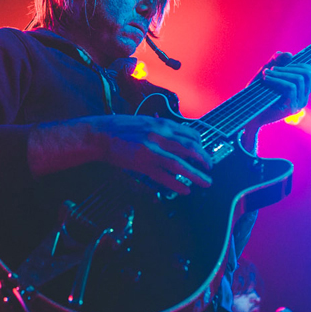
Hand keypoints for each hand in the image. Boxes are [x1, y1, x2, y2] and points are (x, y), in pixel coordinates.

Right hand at [84, 115, 211, 195]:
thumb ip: (161, 128)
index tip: (204, 151)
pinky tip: (185, 190)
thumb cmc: (121, 128)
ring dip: (196, 174)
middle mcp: (159, 135)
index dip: (201, 144)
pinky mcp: (142, 164)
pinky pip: (163, 176)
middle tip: (210, 168)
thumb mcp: (145, 121)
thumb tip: (176, 137)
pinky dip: (176, 184)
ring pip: (180, 164)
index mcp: (161, 123)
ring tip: (206, 182)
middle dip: (204, 159)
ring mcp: (151, 150)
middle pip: (190, 148)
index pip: (190, 133)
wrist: (100, 134)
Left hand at [249, 52, 310, 127]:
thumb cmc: (257, 94)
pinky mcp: (291, 108)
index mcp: (301, 90)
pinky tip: (266, 79)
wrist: (248, 114)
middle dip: (289, 67)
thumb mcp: (266, 74)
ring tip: (266, 74)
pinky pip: (290, 88)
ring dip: (281, 72)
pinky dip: (278, 80)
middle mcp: (303, 97)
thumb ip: (276, 63)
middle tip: (272, 69)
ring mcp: (298, 104)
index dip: (303, 64)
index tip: (285, 63)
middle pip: (307, 73)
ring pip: (298, 79)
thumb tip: (289, 54)